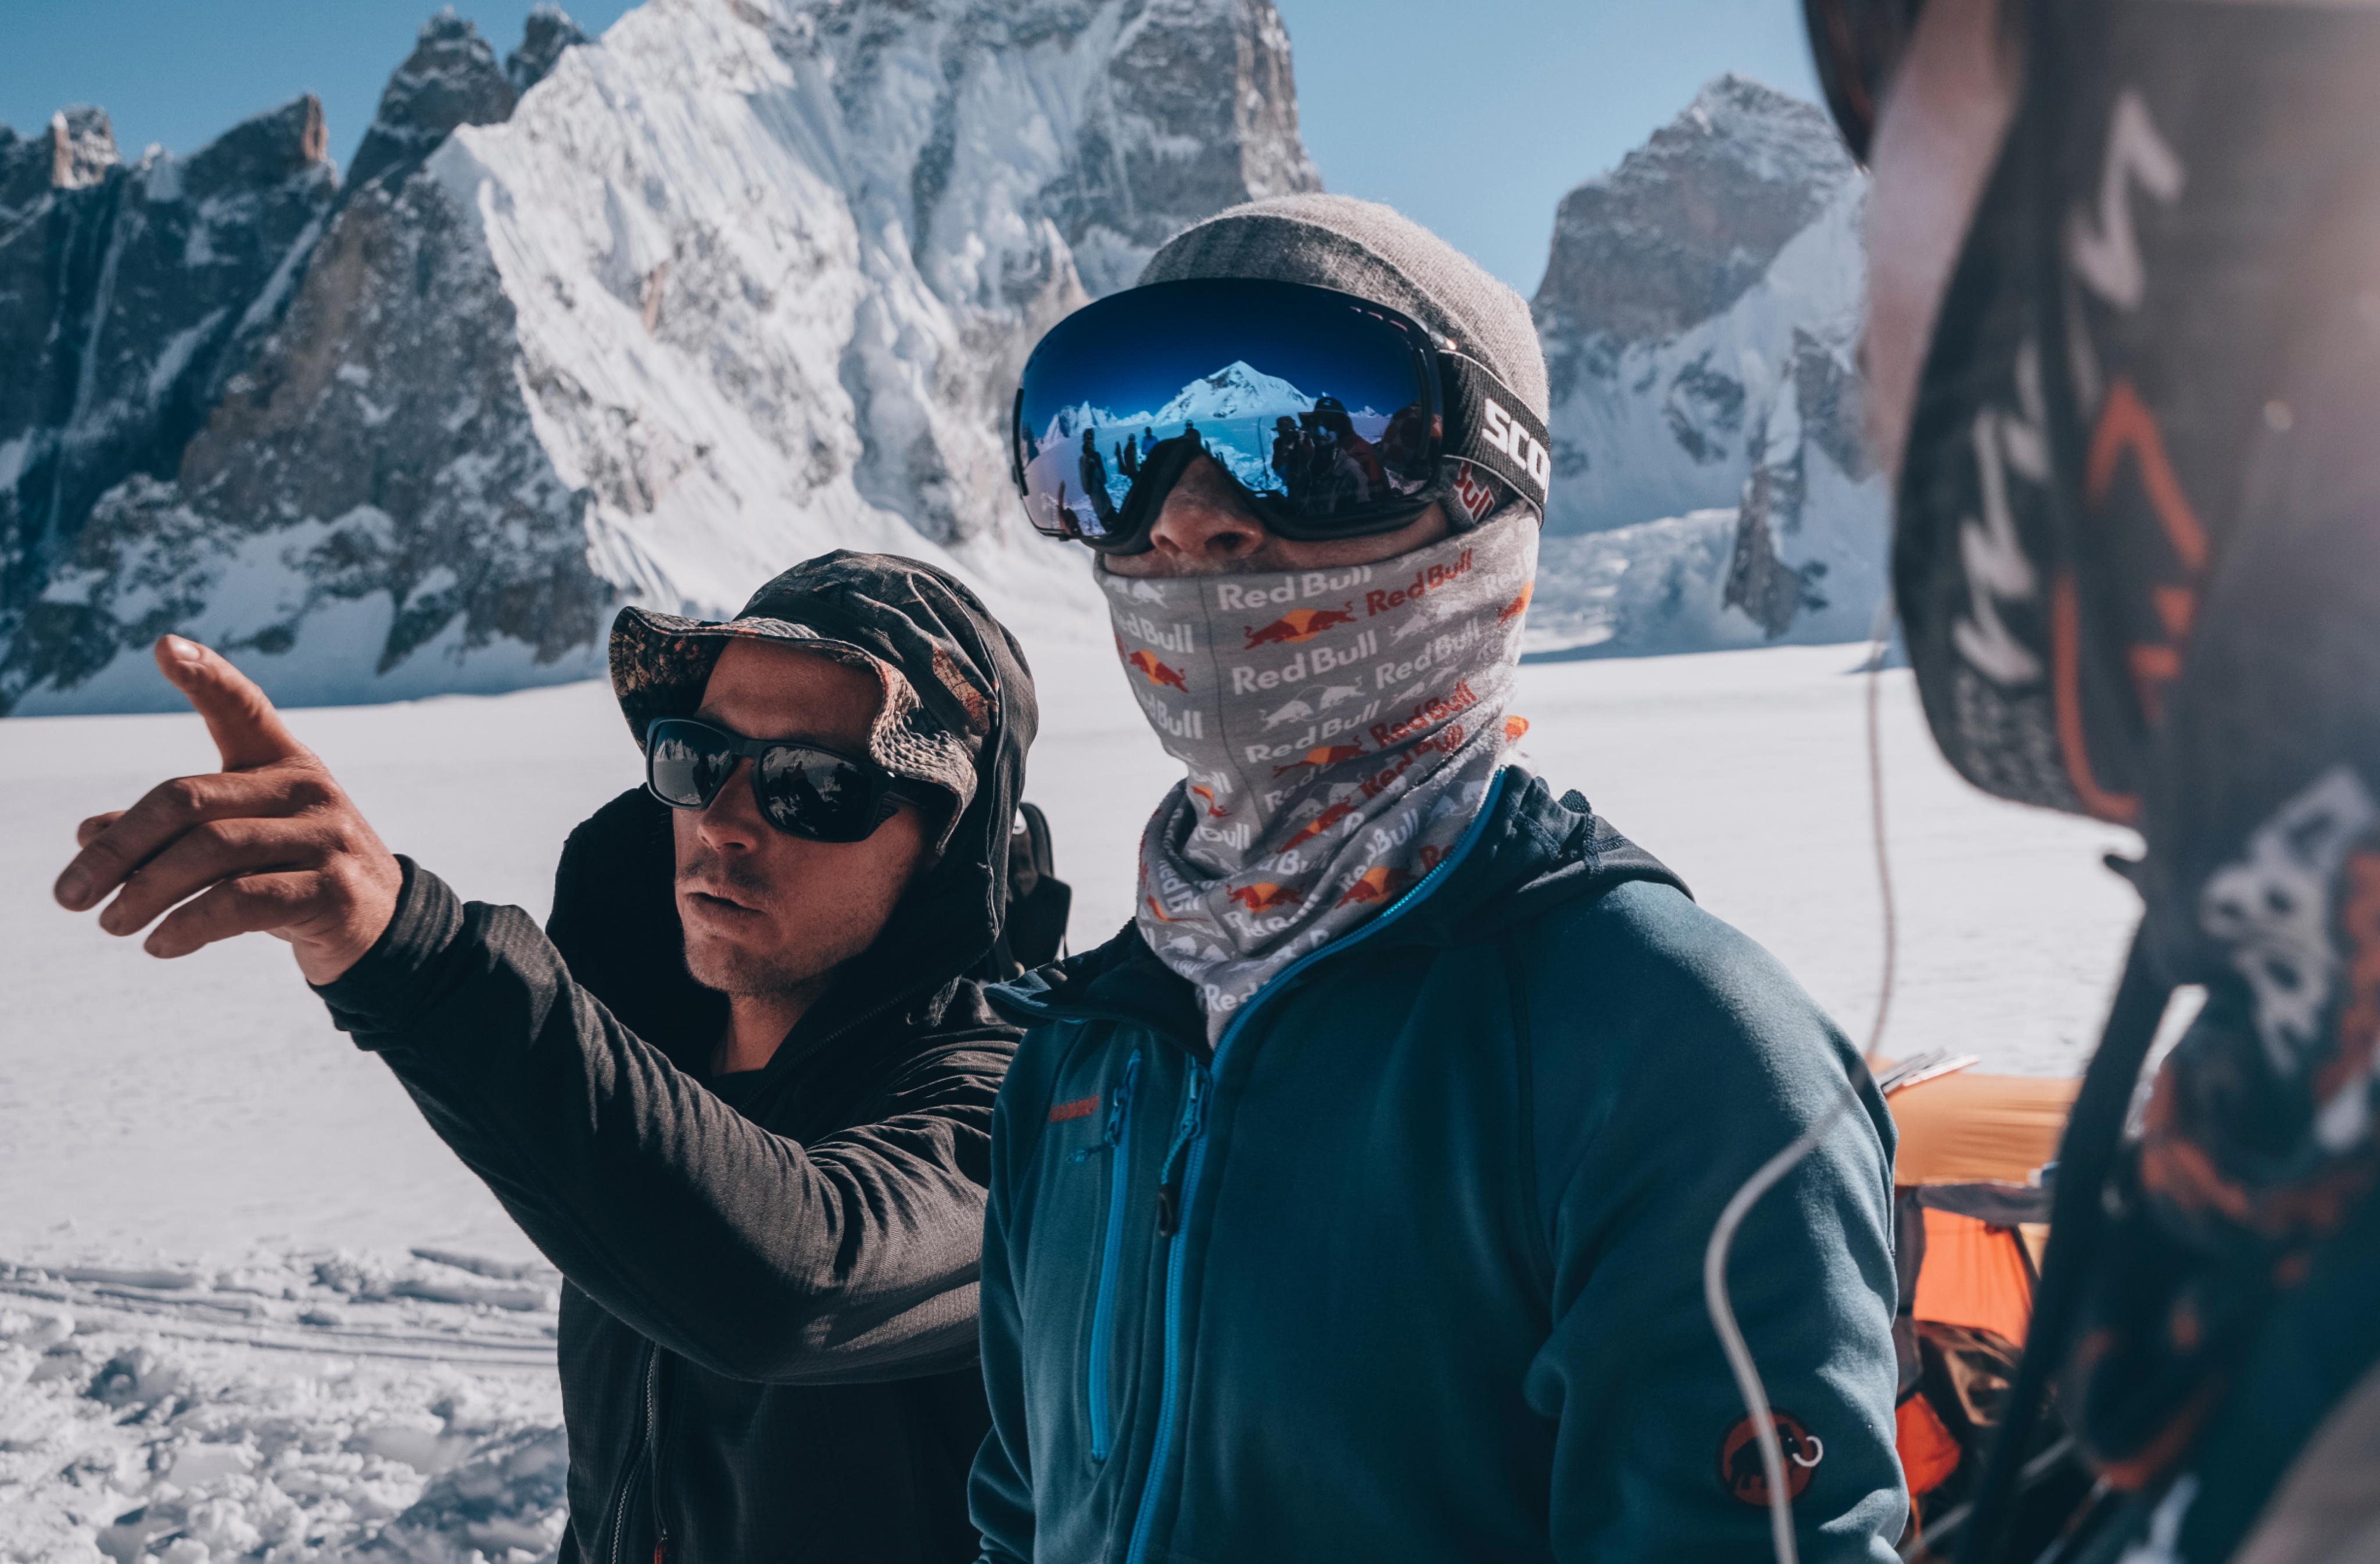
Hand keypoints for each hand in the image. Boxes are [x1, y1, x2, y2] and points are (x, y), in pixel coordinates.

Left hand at [52, 636, 403, 984]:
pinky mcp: (334, 888)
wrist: (378, 927)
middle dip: (119, 848)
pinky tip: (161, 944)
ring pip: (210, 852)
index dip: (207, 676)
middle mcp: (308, 788)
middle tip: (69, 895)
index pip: (243, 708)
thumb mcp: (236, 846)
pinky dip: (188, 925)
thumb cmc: (292, 874)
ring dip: (144, 893)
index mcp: (283, 763)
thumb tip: (88, 835)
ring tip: (110, 925)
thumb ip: (168, 835)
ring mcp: (326, 836)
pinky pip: (242, 901)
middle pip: (189, 801)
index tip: (165, 647)